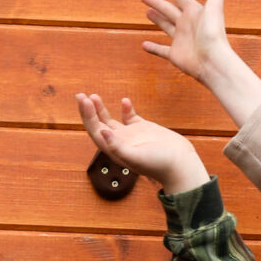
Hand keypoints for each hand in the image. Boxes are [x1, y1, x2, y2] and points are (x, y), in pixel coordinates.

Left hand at [75, 94, 209, 194]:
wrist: (180, 165)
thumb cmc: (160, 164)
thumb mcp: (137, 157)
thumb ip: (118, 147)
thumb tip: (103, 133)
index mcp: (115, 150)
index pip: (96, 131)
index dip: (88, 116)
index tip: (84, 100)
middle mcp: (120, 143)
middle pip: (99, 125)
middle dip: (89, 111)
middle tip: (80, 95)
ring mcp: (132, 136)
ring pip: (111, 120)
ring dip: (101, 109)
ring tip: (93, 95)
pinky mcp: (144, 129)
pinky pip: (130, 117)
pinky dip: (125, 109)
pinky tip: (124, 100)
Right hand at [142, 0, 260, 125]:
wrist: (212, 61)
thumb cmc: (213, 34)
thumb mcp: (214, 8)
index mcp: (194, 12)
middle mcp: (186, 25)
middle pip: (169, 10)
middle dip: (157, 3)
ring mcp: (180, 40)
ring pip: (165, 26)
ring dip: (156, 19)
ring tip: (147, 12)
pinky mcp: (174, 54)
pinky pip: (161, 50)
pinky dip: (153, 48)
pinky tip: (144, 45)